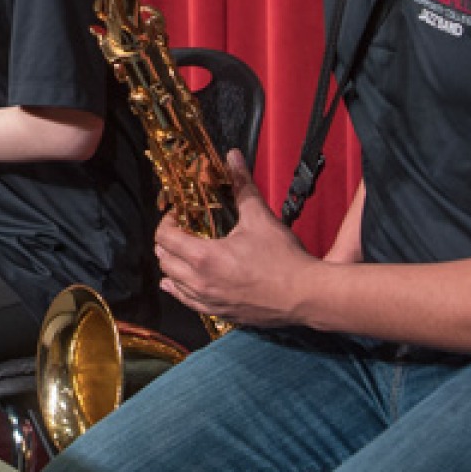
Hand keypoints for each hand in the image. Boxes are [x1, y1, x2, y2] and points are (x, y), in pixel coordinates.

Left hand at [156, 150, 315, 326]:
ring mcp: (209, 301)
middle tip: (180, 230)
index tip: (178, 215)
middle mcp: (200, 282)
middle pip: (164, 261)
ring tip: (179, 254)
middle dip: (167, 243)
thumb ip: (242, 186)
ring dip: (171, 266)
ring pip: (173, 283)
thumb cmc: (284, 260)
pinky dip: (179, 290)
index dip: (167, 222)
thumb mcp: (260, 217)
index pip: (165, 238)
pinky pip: (188, 303)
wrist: (306, 296)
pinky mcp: (220, 313)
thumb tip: (232, 158)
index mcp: (204, 257)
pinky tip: (178, 285)